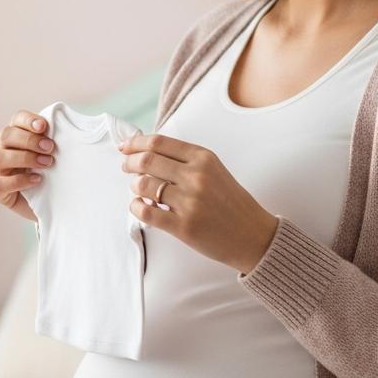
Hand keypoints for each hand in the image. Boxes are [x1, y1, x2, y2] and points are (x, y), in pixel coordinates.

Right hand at [0, 110, 54, 222]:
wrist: (51, 203)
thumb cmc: (52, 173)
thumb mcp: (55, 154)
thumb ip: (55, 140)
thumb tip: (68, 127)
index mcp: (16, 135)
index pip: (16, 119)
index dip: (28, 120)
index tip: (44, 126)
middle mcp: (3, 150)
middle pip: (5, 135)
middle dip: (29, 140)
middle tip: (50, 147)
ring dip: (24, 158)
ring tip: (47, 163)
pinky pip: (0, 184)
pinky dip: (19, 181)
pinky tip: (37, 179)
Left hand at [118, 133, 278, 274]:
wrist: (253, 235)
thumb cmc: (231, 202)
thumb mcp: (214, 170)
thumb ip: (185, 160)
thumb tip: (147, 152)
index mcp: (203, 158)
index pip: (159, 143)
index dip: (135, 143)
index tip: (124, 147)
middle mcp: (196, 176)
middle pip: (147, 160)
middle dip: (129, 163)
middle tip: (126, 167)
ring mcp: (190, 202)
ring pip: (144, 185)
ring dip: (135, 186)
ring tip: (139, 190)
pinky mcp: (184, 226)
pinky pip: (146, 212)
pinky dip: (136, 207)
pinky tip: (140, 206)